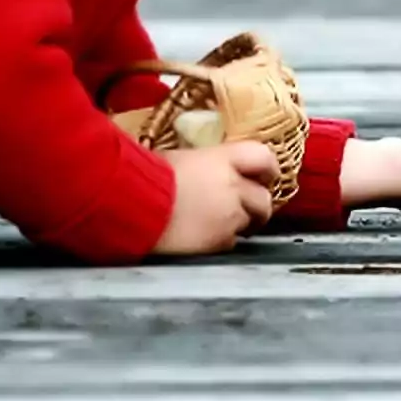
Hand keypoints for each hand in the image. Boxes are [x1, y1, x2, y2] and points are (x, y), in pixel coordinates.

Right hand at [151, 141, 280, 255]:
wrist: (132, 205)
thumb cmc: (144, 176)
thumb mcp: (177, 157)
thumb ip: (202, 164)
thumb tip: (203, 168)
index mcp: (223, 159)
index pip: (263, 158)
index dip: (268, 168)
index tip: (266, 176)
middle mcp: (233, 187)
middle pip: (264, 198)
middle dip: (258, 205)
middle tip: (249, 209)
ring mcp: (229, 216)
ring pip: (248, 223)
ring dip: (237, 224)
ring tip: (216, 224)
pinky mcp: (218, 242)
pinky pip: (229, 243)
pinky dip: (220, 241)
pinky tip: (202, 238)